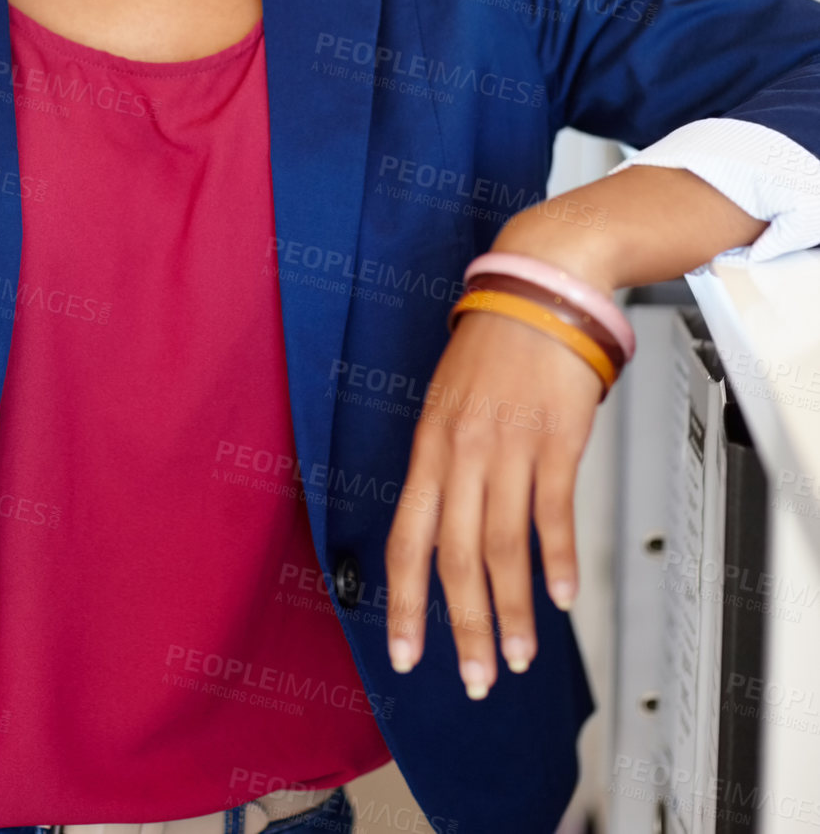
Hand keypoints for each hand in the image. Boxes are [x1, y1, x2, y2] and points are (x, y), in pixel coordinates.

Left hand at [383, 306, 602, 697]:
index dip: (405, 603)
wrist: (541, 288)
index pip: (407, 539)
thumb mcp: (447, 399)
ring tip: (520, 655)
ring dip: (512, 612)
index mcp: (428, 444)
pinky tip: (562, 596)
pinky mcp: (557, 439)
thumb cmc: (495, 342)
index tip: (407, 653)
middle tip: (476, 678)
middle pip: (457, 558)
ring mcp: (510, 446)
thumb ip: (444, 461)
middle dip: (464, 628)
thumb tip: (443, 526)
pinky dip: (558, 561)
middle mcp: (462, 451)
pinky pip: (554, 513)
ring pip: (505, 548)